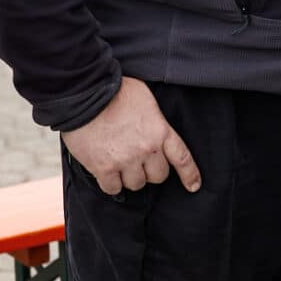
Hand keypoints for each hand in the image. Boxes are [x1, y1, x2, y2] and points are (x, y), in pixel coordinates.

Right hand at [62, 77, 200, 196]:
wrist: (86, 95)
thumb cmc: (116, 92)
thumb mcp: (146, 100)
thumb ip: (154, 119)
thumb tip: (152, 128)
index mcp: (161, 131)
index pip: (182, 158)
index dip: (189, 175)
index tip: (194, 186)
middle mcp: (147, 149)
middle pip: (158, 176)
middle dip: (150, 172)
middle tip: (139, 163)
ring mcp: (125, 159)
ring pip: (136, 184)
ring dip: (129, 178)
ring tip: (120, 164)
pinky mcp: (103, 167)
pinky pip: (112, 188)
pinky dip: (110, 184)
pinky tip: (106, 173)